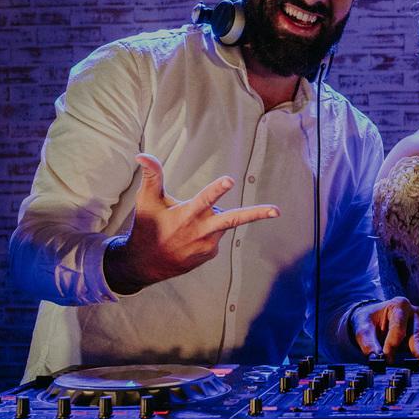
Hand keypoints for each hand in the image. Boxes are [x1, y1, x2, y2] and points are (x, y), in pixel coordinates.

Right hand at [104, 154, 279, 293]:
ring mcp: (208, 245)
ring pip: (220, 223)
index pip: (204, 199)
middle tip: (276, 211)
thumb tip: (142, 154)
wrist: (145, 265)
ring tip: (186, 226)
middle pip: (232, 220)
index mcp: (186, 216)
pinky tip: (189, 238)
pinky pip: (216, 236)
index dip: (216, 190)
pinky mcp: (211, 254)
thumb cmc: (146, 228)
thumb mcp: (146, 201)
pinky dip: (207, 231)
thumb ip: (152, 176)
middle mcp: (201, 232)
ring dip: (210, 219)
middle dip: (256, 214)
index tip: (229, 180)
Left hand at [350, 297, 418, 364]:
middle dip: (418, 351)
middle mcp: (414, 312)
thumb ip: (368, 343)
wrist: (372, 319)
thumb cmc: (368, 320)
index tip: (385, 360)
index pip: (398, 329)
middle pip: (416, 335)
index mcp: (399, 305)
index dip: (392, 345)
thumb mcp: (362, 328)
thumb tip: (375, 358)